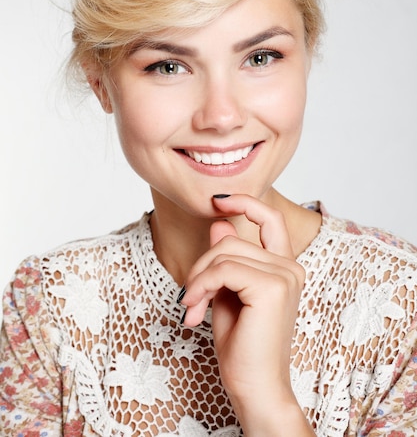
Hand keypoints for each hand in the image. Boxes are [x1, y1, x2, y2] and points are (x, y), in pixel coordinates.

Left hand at [180, 194, 307, 431]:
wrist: (255, 388)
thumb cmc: (242, 346)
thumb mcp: (227, 293)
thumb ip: (227, 259)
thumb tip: (220, 222)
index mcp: (284, 267)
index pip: (270, 218)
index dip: (245, 202)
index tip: (218, 201)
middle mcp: (290, 267)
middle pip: (231, 241)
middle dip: (201, 266)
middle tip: (189, 299)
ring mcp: (285, 276)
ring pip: (224, 252)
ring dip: (197, 279)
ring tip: (191, 308)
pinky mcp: (272, 288)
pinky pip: (223, 269)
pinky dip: (200, 286)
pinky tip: (195, 310)